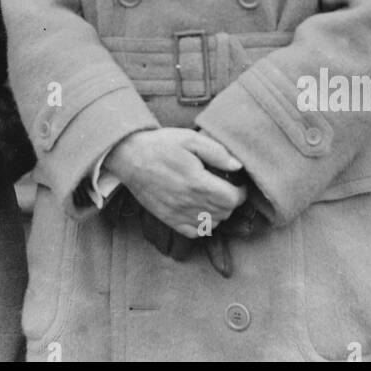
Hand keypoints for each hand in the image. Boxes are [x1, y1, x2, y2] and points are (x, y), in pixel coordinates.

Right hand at [104, 129, 246, 238]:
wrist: (129, 157)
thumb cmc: (160, 145)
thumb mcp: (190, 138)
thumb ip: (216, 152)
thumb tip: (238, 165)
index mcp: (197, 182)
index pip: (232, 199)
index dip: (241, 192)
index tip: (238, 184)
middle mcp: (189, 202)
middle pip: (225, 213)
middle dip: (231, 201)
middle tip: (226, 188)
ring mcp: (178, 213)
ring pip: (212, 224)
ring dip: (219, 213)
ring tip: (214, 198)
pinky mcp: (168, 219)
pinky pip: (194, 232)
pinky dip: (203, 225)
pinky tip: (200, 210)